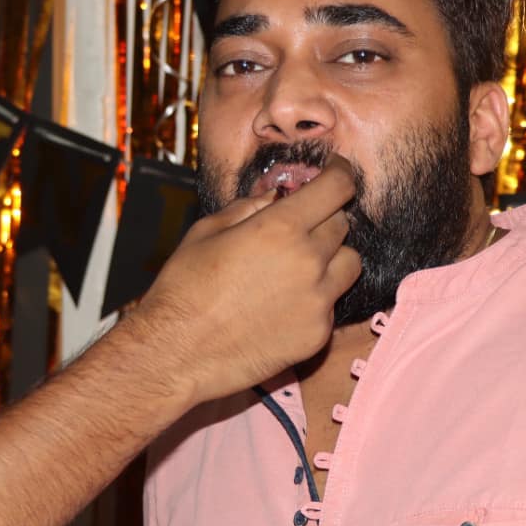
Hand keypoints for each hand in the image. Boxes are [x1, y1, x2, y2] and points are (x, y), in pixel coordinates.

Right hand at [129, 156, 360, 404]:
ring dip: (331, 258)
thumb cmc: (183, 289)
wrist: (177, 353)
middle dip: (323, 219)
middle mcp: (308, 261)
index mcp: (280, 228)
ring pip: (349, 264)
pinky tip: (282, 305)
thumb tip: (277, 197)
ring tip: (296, 268)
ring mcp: (318, 301)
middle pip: (342, 224)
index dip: (341, 173)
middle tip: (295, 230)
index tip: (338, 172)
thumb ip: (250, 207)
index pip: (336, 188)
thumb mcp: (206, 231)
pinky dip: (316, 298)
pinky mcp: (318, 334)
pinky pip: (332, 303)